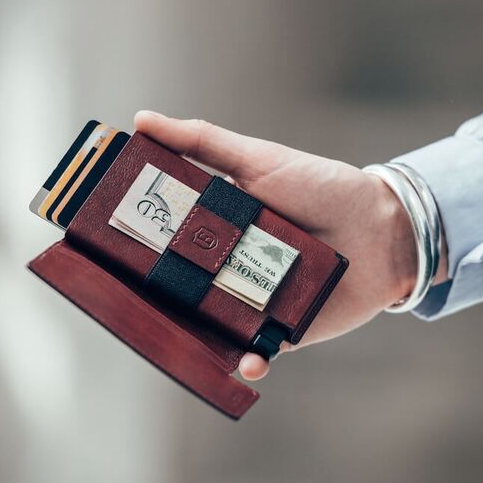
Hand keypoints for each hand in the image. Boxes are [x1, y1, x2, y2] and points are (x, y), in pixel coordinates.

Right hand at [134, 112, 439, 380]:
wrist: (384, 228)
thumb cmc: (322, 187)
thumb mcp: (259, 160)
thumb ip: (203, 143)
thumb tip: (141, 120)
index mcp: (215, 227)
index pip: (164, 239)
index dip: (133, 243)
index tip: (99, 245)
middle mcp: (226, 267)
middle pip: (179, 288)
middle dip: (153, 298)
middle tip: (125, 300)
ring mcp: (252, 300)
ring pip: (209, 325)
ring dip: (192, 336)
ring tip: (176, 340)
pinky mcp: (282, 330)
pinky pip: (258, 352)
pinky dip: (250, 361)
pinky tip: (248, 361)